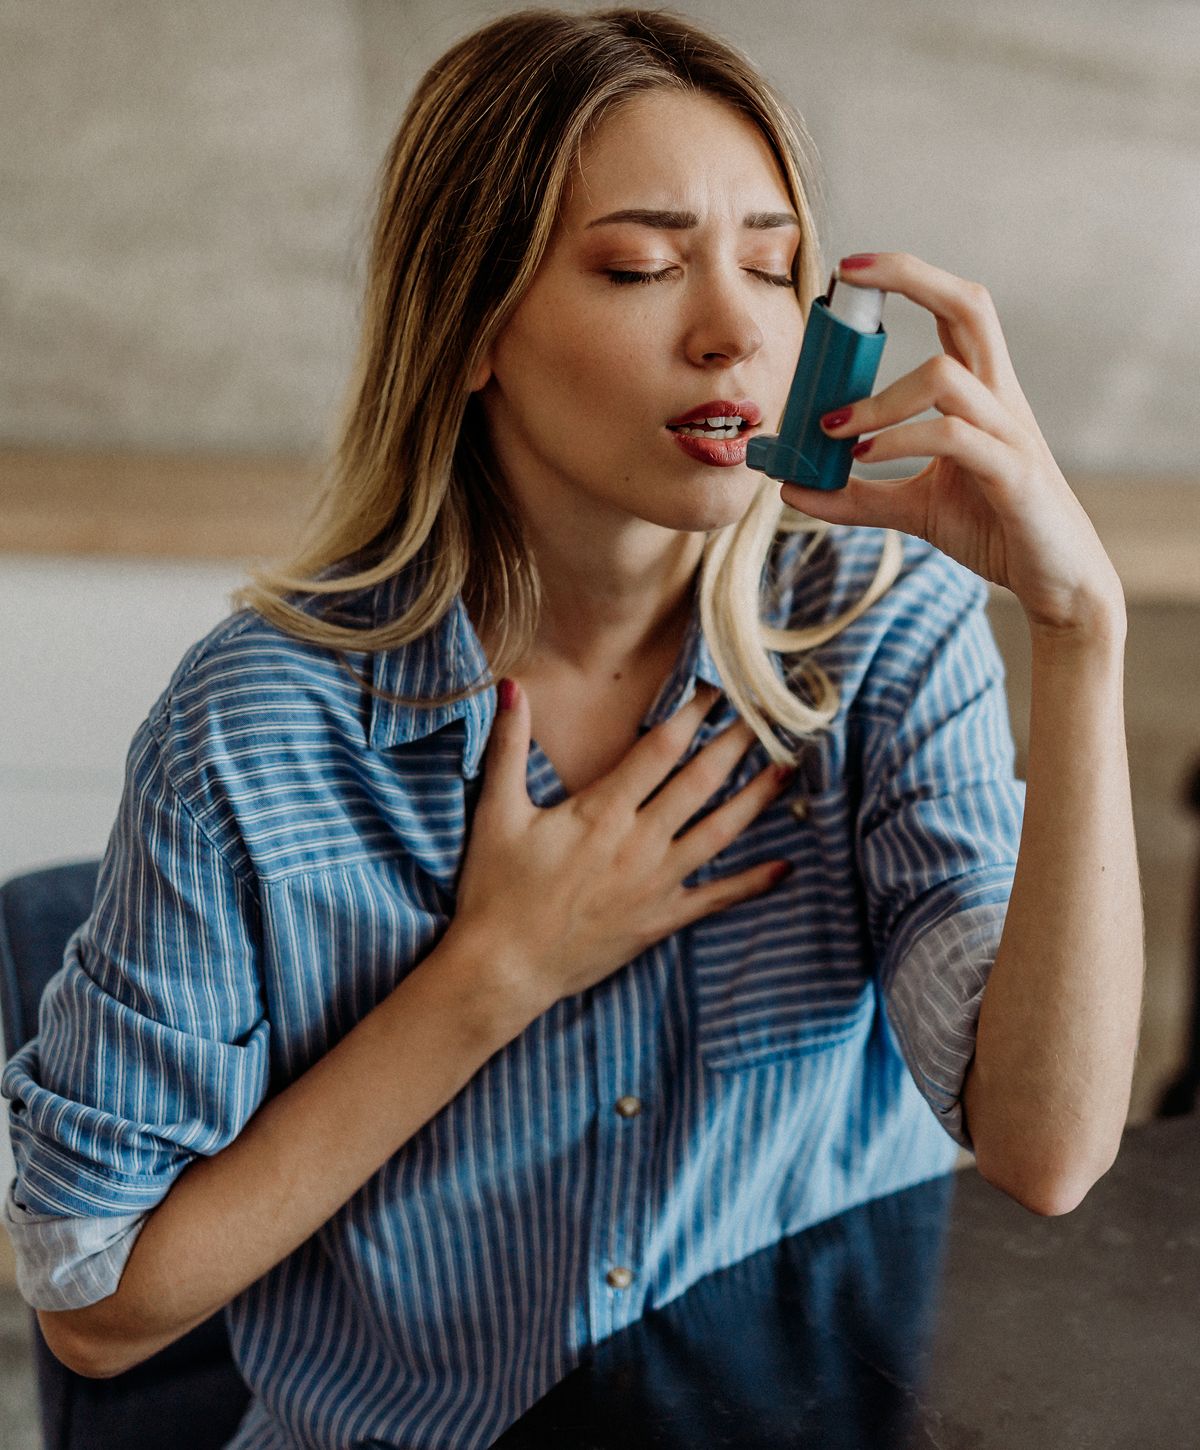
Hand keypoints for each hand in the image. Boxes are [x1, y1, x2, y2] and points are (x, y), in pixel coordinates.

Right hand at [447, 680, 793, 1018]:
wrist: (504, 970)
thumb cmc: (495, 891)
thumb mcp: (496, 812)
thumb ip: (508, 747)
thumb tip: (511, 686)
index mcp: (601, 811)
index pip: (660, 749)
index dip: (692, 713)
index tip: (717, 687)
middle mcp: (638, 842)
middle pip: (700, 781)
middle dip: (736, 742)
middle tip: (768, 712)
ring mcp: (655, 883)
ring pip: (720, 832)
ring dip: (757, 799)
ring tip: (789, 769)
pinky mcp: (660, 920)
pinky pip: (716, 899)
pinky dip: (752, 883)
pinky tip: (785, 867)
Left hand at [779, 252, 1124, 640]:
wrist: (1056, 581)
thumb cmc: (995, 530)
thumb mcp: (914, 510)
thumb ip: (856, 497)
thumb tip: (792, 488)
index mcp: (982, 393)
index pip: (955, 309)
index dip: (909, 276)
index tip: (850, 269)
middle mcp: (1000, 399)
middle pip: (969, 306)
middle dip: (910, 278)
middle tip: (847, 279)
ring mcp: (1010, 434)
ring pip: (947, 377)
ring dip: (878, 399)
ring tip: (832, 430)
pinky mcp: (1013, 475)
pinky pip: (953, 438)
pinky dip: (900, 440)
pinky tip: (864, 456)